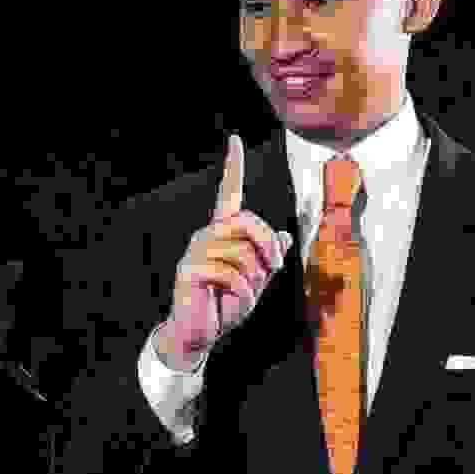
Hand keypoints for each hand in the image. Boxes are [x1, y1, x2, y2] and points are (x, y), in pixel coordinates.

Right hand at [159, 135, 293, 365]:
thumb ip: (268, 258)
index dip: (233, 167)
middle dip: (268, 249)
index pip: (228, 193)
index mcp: (222, 233)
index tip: (235, 140)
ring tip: (245, 294)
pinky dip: (243, 294)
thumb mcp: (255, 280)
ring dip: (255, 279)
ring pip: (242, 252)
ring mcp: (195, 251)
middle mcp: (206, 235)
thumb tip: (285, 235)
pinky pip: (230, 274)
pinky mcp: (189, 270)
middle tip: (272, 271)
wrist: (199, 334)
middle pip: (248, 222)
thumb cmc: (226, 305)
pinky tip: (235, 303)